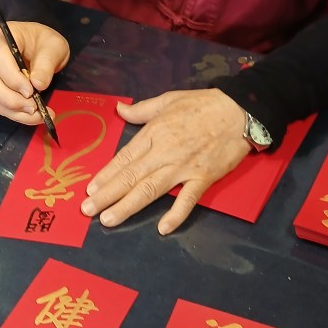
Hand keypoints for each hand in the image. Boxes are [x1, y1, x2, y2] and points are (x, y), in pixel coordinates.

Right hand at [0, 21, 69, 124]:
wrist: (45, 48)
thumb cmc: (47, 42)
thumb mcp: (54, 47)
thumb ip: (46, 64)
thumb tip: (38, 85)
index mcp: (2, 38)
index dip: (12, 78)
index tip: (31, 91)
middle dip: (11, 99)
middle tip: (34, 107)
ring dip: (15, 110)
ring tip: (38, 115)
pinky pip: (1, 105)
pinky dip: (17, 114)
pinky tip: (34, 117)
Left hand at [81, 89, 249, 234]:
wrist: (240, 110)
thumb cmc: (204, 103)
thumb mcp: (169, 99)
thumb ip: (142, 109)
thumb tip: (119, 110)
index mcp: (154, 132)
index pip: (124, 158)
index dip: (106, 175)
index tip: (90, 189)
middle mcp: (164, 152)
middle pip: (131, 177)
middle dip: (107, 195)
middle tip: (87, 210)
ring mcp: (184, 167)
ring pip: (150, 190)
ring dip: (127, 206)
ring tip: (108, 220)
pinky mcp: (203, 178)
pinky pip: (187, 199)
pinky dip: (176, 214)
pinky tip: (163, 228)